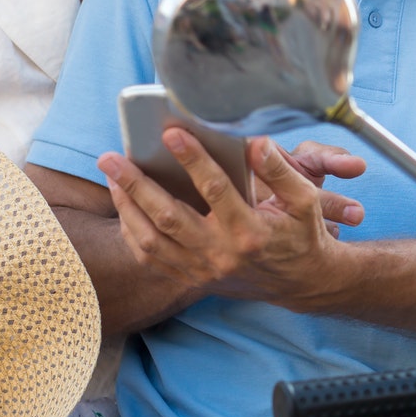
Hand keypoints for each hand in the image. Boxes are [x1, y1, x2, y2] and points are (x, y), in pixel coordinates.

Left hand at [99, 131, 363, 309]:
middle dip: (135, 184)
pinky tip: (124, 206)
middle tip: (110, 157)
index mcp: (250, 232)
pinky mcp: (192, 278)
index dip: (192, 159)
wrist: (301, 282)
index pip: (215, 189)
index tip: (171, 133)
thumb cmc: (301, 233)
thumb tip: (255, 143)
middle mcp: (221, 254)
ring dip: (126, 206)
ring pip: (150, 240)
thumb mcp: (305, 200)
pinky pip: (150, 258)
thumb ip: (280, 171)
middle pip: (167, 217)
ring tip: (112, 176)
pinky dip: (131, 232)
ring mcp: (203, 270)